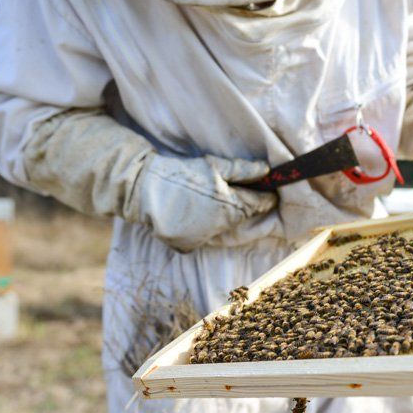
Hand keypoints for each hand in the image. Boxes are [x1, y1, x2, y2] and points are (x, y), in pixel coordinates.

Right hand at [131, 153, 277, 251]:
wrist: (144, 189)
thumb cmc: (182, 174)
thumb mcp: (214, 166)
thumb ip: (243, 170)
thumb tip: (267, 170)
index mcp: (231, 206)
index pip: (259, 204)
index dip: (265, 196)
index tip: (268, 190)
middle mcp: (220, 227)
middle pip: (240, 217)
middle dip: (241, 206)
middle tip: (230, 192)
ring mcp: (203, 239)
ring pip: (221, 229)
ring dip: (220, 217)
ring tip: (206, 201)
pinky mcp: (187, 246)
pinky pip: (201, 238)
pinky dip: (201, 228)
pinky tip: (191, 213)